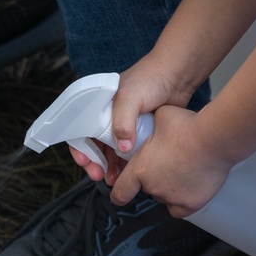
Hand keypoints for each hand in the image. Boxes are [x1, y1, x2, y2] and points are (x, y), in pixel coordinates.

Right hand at [68, 54, 193, 184]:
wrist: (176, 75)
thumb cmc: (150, 78)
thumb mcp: (130, 97)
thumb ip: (123, 122)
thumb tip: (122, 149)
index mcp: (98, 105)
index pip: (80, 129)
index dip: (79, 147)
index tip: (85, 162)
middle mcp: (108, 116)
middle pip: (93, 144)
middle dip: (94, 162)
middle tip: (99, 175)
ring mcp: (124, 125)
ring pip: (110, 151)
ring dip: (109, 166)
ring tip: (113, 180)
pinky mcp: (139, 132)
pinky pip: (127, 152)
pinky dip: (124, 164)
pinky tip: (126, 174)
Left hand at [111, 104, 233, 216]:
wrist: (214, 139)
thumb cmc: (188, 127)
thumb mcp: (160, 117)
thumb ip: (149, 125)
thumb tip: (149, 122)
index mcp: (140, 169)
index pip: (120, 192)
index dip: (118, 194)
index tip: (120, 195)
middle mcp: (153, 187)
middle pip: (147, 189)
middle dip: (153, 178)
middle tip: (166, 163)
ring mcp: (172, 198)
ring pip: (165, 197)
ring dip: (169, 187)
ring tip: (182, 169)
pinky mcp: (191, 204)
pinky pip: (180, 209)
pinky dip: (182, 201)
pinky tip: (188, 188)